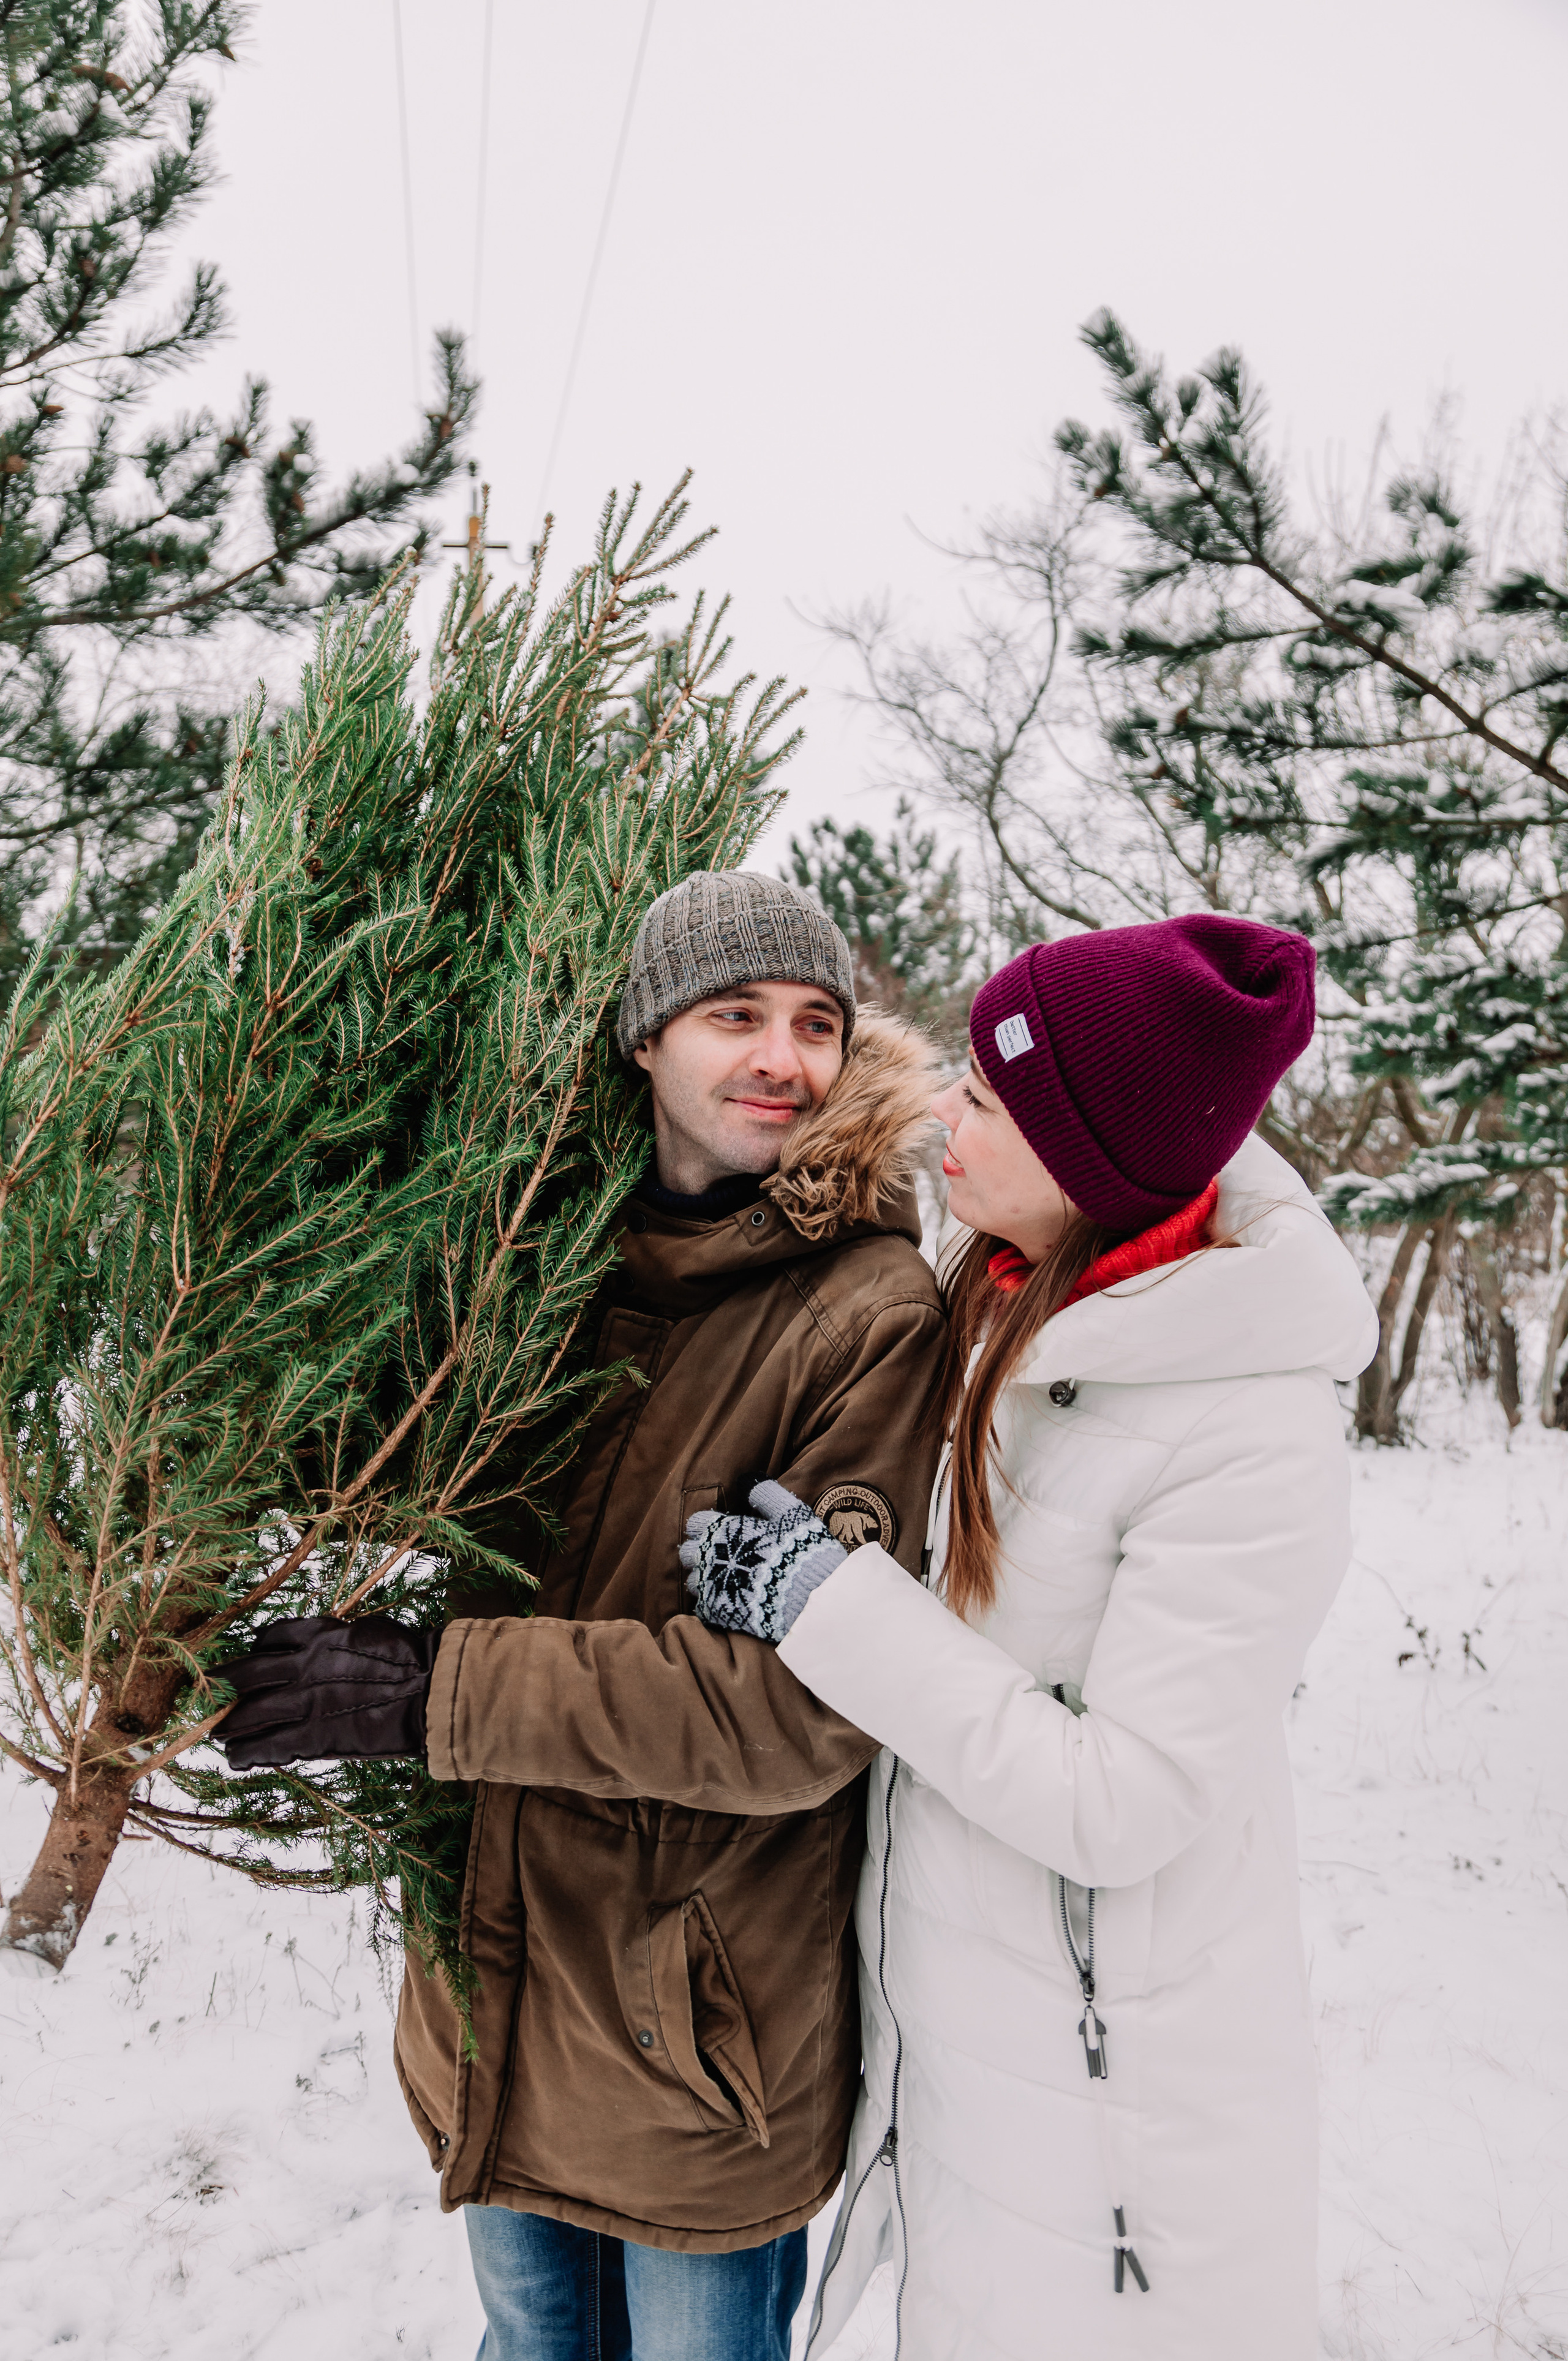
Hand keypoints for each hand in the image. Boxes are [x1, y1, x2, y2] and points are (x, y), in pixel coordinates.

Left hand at [216, 1614, 440, 1771]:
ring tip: (219, 1735)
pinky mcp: (312, 1738)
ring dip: (228, 1726)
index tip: (248, 1663)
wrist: (428, 1689)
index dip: (252, 1652)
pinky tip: (237, 1759)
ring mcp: (303, 1703)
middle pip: (245, 1677)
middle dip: (224, 1691)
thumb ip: (335, 1639)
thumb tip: (322, 1646)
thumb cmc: (407, 1655)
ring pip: (248, 1715)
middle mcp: (301, 1666)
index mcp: (317, 1635)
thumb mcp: (365, 1630)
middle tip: (211, 1701)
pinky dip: (247, 1754)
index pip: (267, 1639)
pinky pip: (266, 1748)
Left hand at [680, 1480, 845, 1644]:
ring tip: (728, 1580)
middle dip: (701, 1552)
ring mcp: (710, 1587)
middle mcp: (709, 1557)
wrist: (809, 1601)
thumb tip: (745, 1479)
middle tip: (724, 1556)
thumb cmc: (801, 1552)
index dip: (708, 1526)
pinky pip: (702, 1607)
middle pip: (687, 1552)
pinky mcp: (716, 1614)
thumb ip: (765, 1494)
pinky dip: (713, 1603)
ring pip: (692, 1581)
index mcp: (723, 1531)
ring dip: (705, 1579)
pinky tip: (731, 1601)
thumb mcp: (790, 1514)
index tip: (724, 1532)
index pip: (696, 1523)